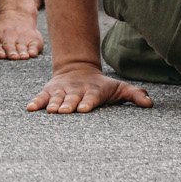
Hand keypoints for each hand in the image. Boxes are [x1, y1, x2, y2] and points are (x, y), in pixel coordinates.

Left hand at [0, 11, 43, 59]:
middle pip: (9, 47)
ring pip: (22, 47)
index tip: (1, 55)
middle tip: (12, 57)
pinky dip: (34, 49)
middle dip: (11, 52)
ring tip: (22, 56)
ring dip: (23, 52)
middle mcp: (8, 37)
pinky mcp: (34, 39)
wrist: (15, 17)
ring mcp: (22, 38)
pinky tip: (32, 53)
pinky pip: (35, 46)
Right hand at [28, 66, 152, 113]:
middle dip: (68, 104)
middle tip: (64, 111)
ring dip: (52, 104)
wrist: (78, 69)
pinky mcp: (49, 91)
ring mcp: (61, 91)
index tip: (84, 108)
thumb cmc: (102, 86)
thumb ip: (135, 95)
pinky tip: (30, 109)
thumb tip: (150, 104)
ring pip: (56, 98)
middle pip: (72, 98)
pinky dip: (36, 102)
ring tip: (50, 111)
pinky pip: (41, 97)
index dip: (87, 102)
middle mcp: (76, 91)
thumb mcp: (120, 88)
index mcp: (93, 91)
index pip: (90, 97)